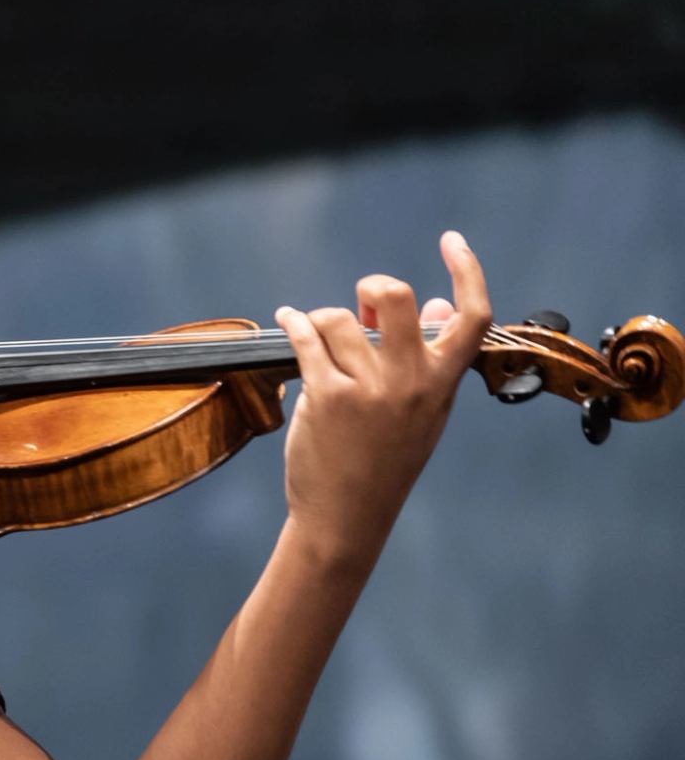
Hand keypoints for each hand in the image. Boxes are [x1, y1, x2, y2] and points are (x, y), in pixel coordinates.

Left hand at [272, 230, 493, 565]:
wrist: (347, 517)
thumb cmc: (383, 461)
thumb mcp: (423, 413)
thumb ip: (432, 360)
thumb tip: (438, 304)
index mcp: (443, 383)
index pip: (472, 318)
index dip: (467, 272)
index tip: (453, 242)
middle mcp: (411, 382)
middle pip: (394, 297)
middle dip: (372, 288)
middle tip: (360, 305)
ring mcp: (369, 389)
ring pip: (337, 320)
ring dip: (321, 322)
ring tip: (317, 341)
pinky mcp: (328, 397)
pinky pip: (306, 340)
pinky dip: (293, 323)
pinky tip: (288, 320)